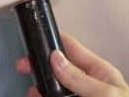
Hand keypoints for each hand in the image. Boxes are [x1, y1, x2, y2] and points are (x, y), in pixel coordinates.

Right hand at [14, 32, 128, 96]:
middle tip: (24, 66)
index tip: (38, 37)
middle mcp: (88, 85)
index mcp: (100, 72)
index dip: (55, 41)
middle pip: (59, 70)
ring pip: (55, 89)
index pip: (74, 49)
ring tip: (31, 93)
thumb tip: (57, 59)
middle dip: (41, 67)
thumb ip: (80, 77)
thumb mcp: (104, 93)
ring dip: (41, 88)